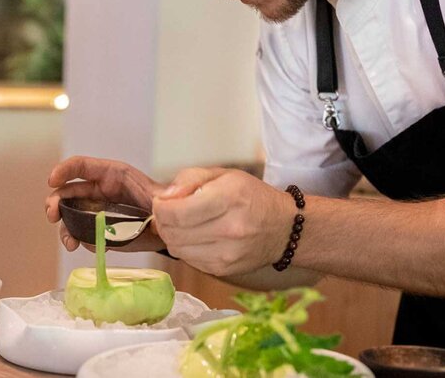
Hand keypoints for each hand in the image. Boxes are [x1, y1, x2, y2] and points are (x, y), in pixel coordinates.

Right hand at [45, 156, 165, 251]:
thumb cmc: (162, 205)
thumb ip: (160, 197)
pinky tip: (88, 247)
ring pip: (69, 215)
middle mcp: (98, 190)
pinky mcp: (96, 228)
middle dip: (54, 202)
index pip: (82, 166)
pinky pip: (80, 232)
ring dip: (64, 228)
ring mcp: (94, 209)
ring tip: (70, 244)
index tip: (52, 181)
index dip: (64, 170)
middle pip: (67, 191)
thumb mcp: (161, 197)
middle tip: (52, 216)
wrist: (165, 227)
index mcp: (112, 174)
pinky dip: (78, 240)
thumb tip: (162, 201)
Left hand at [153, 168, 294, 275]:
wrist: (284, 228)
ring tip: (181, 224)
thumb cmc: (251, 197)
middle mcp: (229, 228)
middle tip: (168, 212)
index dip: (160, 208)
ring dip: (171, 236)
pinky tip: (195, 237)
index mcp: (229, 198)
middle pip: (173, 233)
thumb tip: (163, 197)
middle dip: (162, 221)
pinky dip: (184, 248)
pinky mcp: (223, 269)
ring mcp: (227, 253)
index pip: (177, 212)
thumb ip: (189, 179)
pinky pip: (188, 261)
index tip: (161, 202)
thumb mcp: (223, 175)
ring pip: (177, 249)